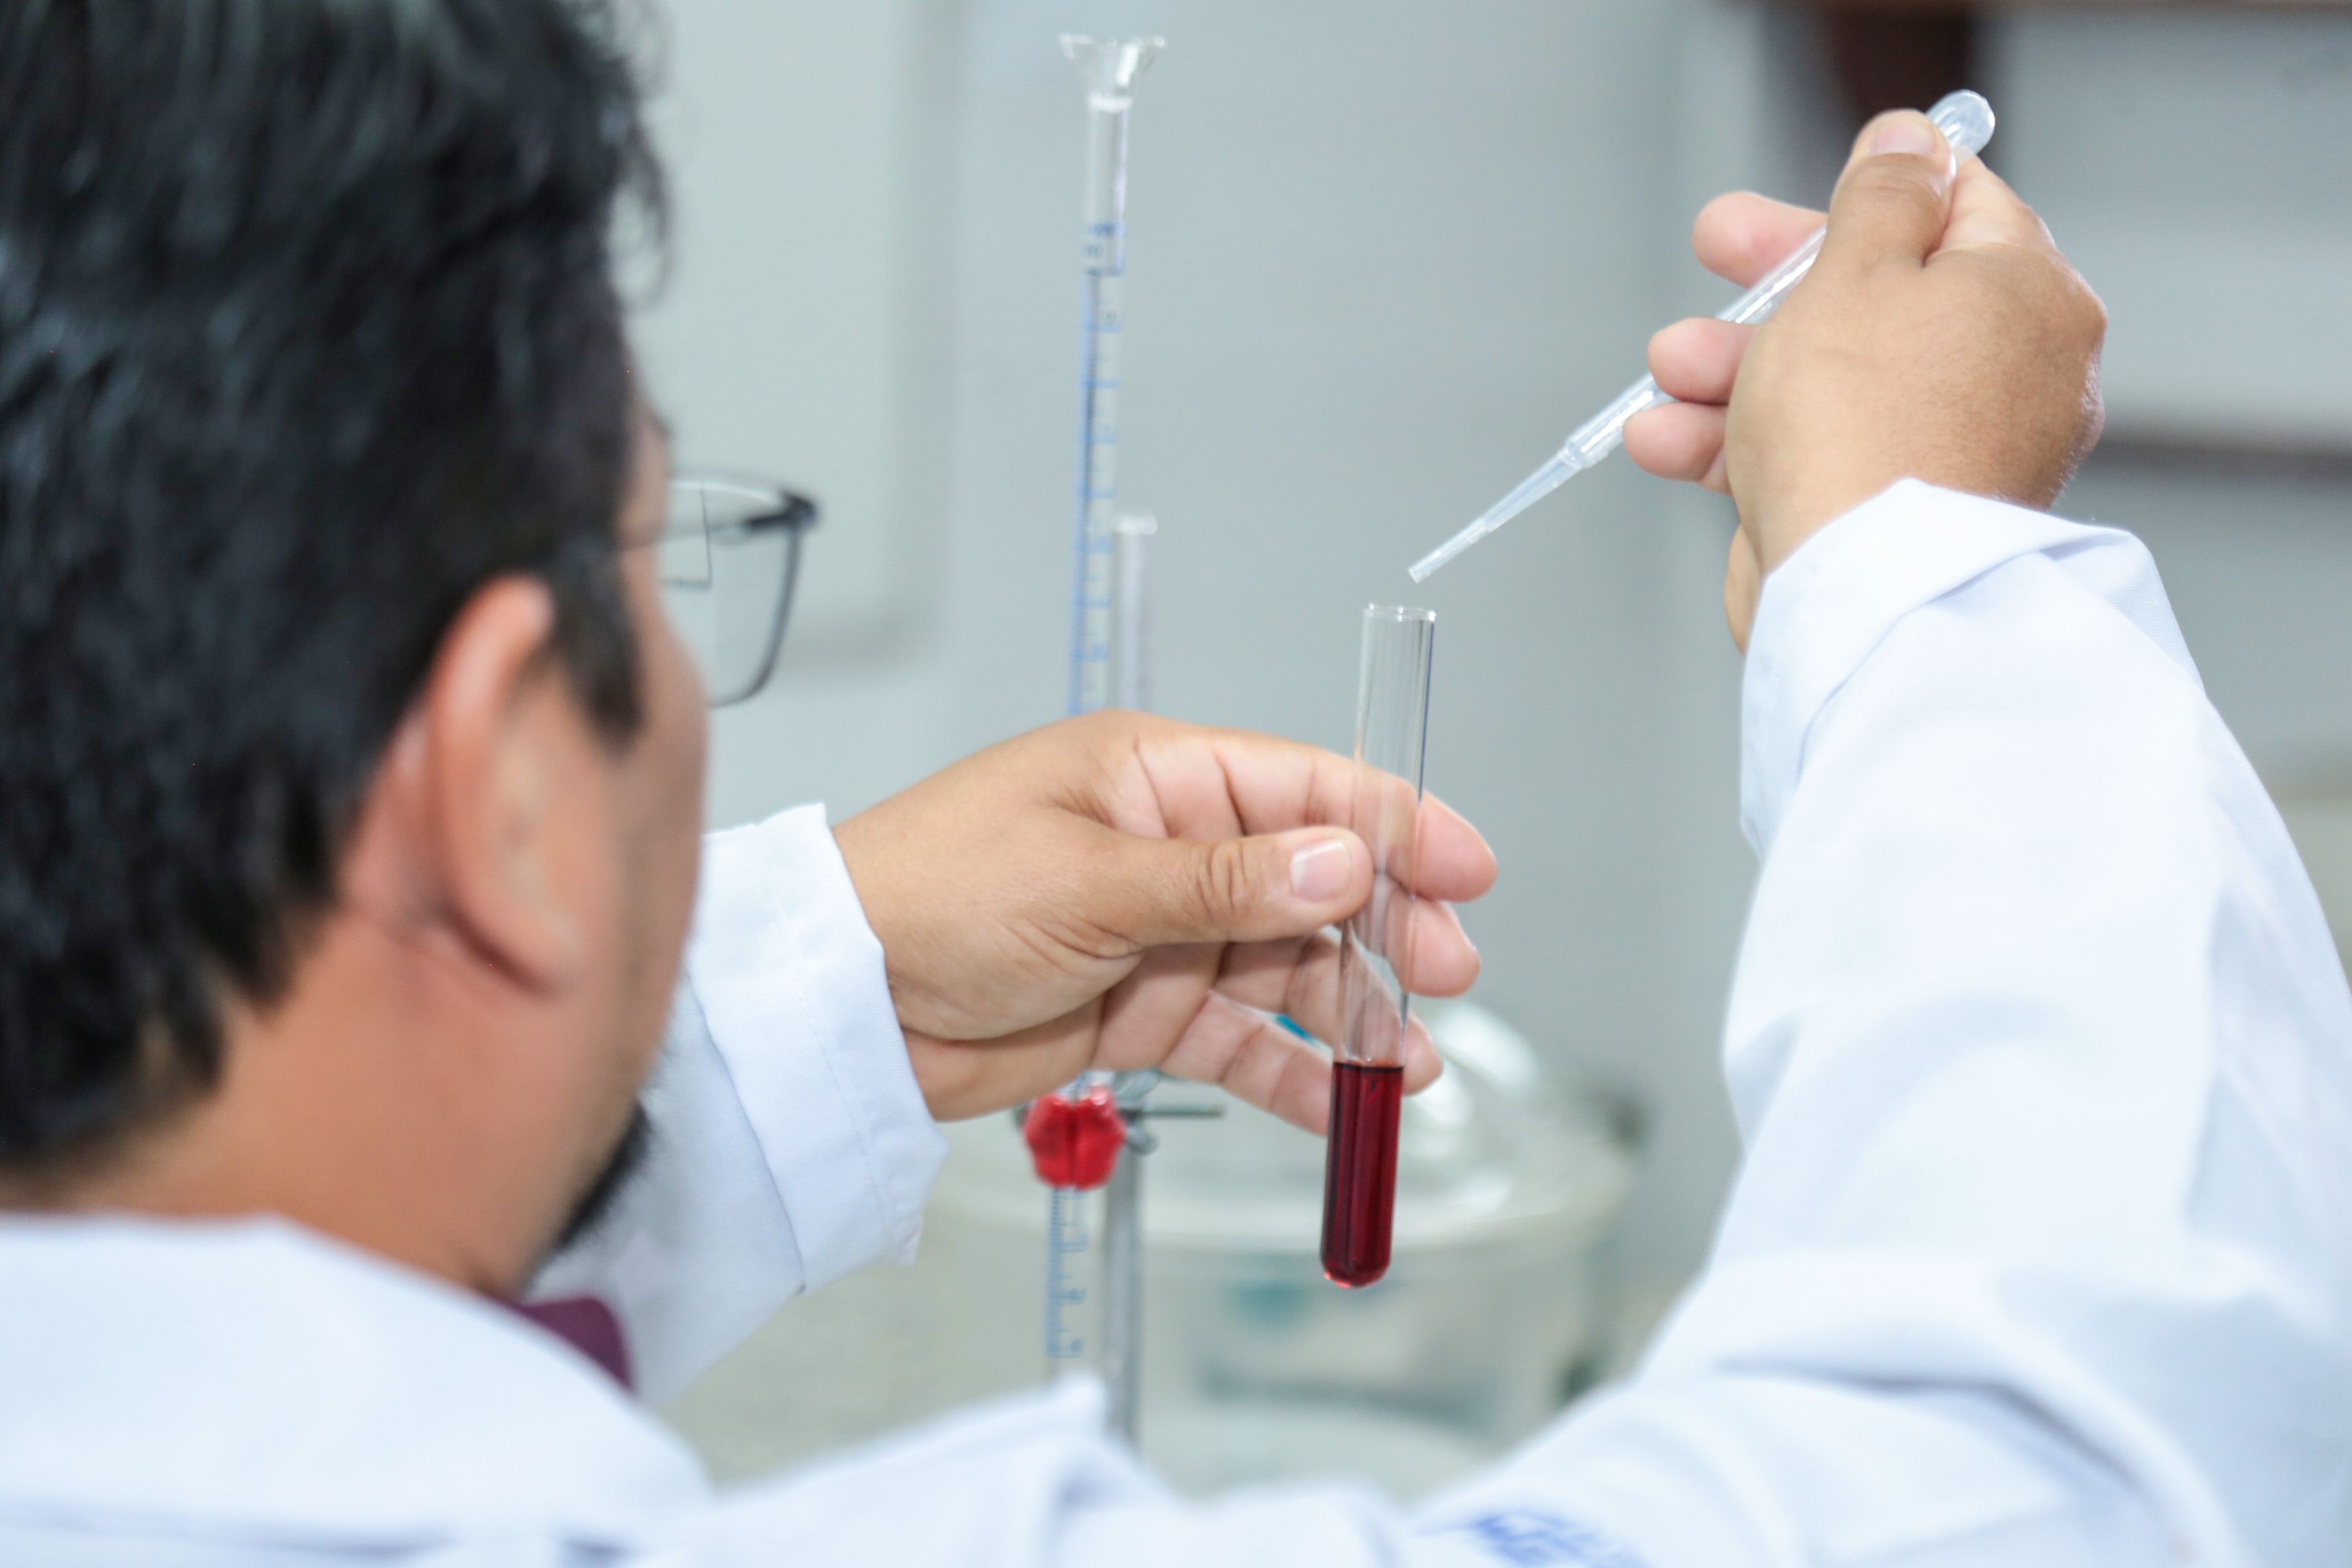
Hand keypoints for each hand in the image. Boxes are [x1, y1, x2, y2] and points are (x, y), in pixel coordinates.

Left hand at [832, 712, 1496, 1131]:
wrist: (839, 1003)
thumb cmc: (932, 896)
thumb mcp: (1088, 883)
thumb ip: (1225, 884)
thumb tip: (1344, 862)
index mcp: (1155, 777)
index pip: (1304, 787)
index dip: (1394, 824)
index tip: (1468, 871)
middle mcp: (1168, 848)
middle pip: (1311, 884)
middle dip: (1384, 929)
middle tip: (1447, 975)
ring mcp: (1158, 933)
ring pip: (1284, 970)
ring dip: (1349, 1013)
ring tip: (1408, 1063)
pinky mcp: (1138, 1010)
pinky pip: (1237, 1039)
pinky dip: (1289, 1068)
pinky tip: (1341, 1100)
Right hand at [1622, 110, 2106, 648]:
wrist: (1860, 590)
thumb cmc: (1867, 429)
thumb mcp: (1858, 271)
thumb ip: (1879, 199)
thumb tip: (1908, 142)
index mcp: (2026, 295)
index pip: (1958, 205)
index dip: (1869, 191)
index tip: (1809, 188)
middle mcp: (2007, 373)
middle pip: (1881, 294)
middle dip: (1773, 283)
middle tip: (1717, 249)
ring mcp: (1950, 449)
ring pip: (1833, 381)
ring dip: (1734, 369)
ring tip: (1669, 369)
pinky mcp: (1891, 515)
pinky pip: (1815, 455)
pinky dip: (1740, 443)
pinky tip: (1667, 438)